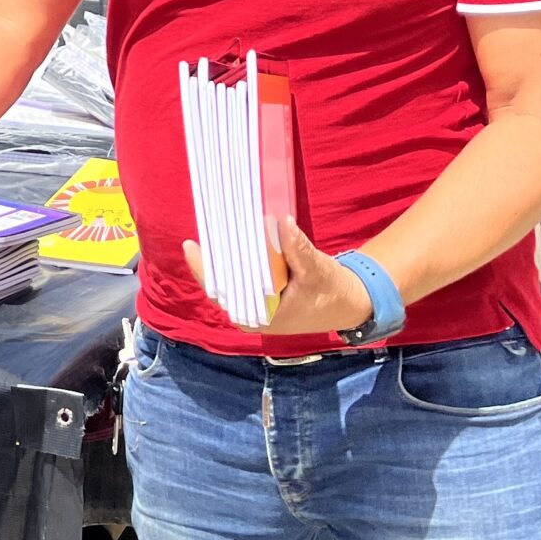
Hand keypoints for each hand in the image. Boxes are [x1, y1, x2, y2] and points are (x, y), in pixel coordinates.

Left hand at [180, 219, 374, 335]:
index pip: (221, 291)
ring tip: (212, 226)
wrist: (350, 304)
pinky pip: (240, 275)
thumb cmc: (333, 292)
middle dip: (212, 255)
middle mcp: (251, 315)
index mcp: (261, 317)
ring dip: (223, 254)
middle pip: (220, 283)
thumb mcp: (318, 270)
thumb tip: (282, 222)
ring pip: (229, 278)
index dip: (204, 267)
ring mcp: (255, 306)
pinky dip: (236, 258)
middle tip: (202, 224)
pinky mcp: (261, 295)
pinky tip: (229, 236)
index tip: (190, 244)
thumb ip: (298, 249)